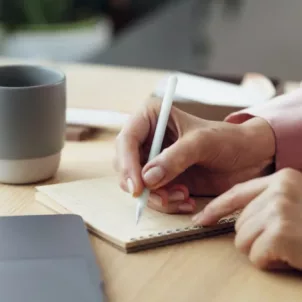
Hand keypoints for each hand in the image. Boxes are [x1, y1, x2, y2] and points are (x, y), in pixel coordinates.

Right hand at [114, 98, 274, 213]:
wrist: (248, 157)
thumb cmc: (228, 139)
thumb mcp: (202, 143)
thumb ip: (175, 158)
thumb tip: (147, 179)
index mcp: (153, 118)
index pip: (127, 139)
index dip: (127, 164)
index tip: (137, 187)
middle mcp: (149, 139)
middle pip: (126, 165)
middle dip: (142, 186)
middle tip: (163, 197)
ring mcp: (155, 160)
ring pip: (138, 185)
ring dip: (158, 197)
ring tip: (183, 196)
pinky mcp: (164, 178)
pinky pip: (154, 195)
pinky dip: (167, 203)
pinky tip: (186, 200)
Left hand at [193, 168, 301, 270]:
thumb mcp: (296, 205)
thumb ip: (268, 202)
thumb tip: (232, 217)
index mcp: (283, 179)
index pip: (237, 193)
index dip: (217, 208)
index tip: (202, 219)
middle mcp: (280, 189)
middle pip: (240, 222)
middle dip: (257, 237)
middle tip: (287, 238)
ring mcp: (280, 209)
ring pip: (243, 240)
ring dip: (264, 251)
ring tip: (291, 246)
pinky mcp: (281, 232)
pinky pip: (255, 256)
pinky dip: (270, 263)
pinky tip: (292, 256)